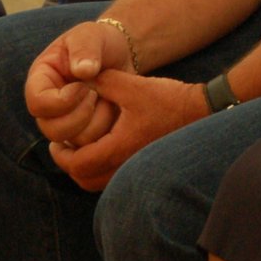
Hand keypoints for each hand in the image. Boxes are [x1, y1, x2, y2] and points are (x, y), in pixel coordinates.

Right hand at [25, 20, 133, 144]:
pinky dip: (108, 131)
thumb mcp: (90, 35)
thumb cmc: (98, 41)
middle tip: (95, 94)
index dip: (61, 101)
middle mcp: (47, 107)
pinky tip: (114, 109)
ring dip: (97, 121)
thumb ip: (84, 49)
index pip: (37, 104)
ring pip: (73, 142)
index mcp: (40, 81)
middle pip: (51, 130)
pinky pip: (92, 146)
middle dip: (80, 115)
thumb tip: (83, 71)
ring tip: (106, 98)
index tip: (83, 85)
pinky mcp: (83, 133)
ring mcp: (64, 123)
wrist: (120, 55)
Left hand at [50, 71, 207, 191]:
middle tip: (63, 147)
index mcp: (120, 148)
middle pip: (84, 180)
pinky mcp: (144, 168)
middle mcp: (126, 166)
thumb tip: (78, 77)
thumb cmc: (170, 99)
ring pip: (98, 183)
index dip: (61, 155)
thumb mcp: (133, 85)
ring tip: (79, 147)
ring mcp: (136, 170)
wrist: (204, 111)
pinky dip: (100, 169)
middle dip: (70, 164)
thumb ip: (103, 81)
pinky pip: (112, 179)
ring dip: (85, 168)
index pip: (77, 164)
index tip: (56, 142)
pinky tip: (101, 148)